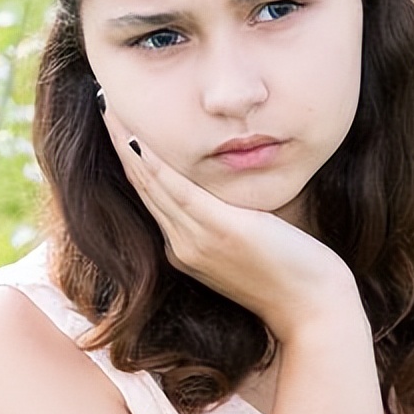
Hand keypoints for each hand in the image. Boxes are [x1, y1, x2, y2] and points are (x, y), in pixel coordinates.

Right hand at [98, 100, 359, 343]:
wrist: (312, 309)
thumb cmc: (292, 273)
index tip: (118, 124)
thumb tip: (224, 191)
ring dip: (125, 144)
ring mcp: (196, 240)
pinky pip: (176, 189)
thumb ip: (228, 220)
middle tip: (102, 104)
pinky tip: (136, 137)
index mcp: (185, 248)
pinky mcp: (219, 230)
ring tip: (108, 109)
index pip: (149, 194)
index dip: (130, 158)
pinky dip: (153, 162)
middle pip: (141, 185)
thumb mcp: (250, 242)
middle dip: (119, 144)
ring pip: (150, 183)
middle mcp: (181, 245)